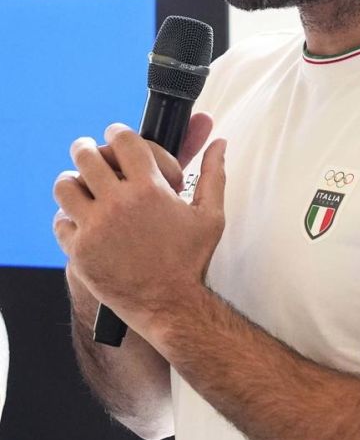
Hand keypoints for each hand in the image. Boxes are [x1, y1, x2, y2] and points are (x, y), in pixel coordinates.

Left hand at [53, 123, 225, 339]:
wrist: (172, 307)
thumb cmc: (193, 260)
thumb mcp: (211, 214)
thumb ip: (214, 173)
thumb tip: (219, 143)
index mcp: (149, 188)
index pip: (123, 140)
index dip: (117, 132)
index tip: (115, 135)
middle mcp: (118, 204)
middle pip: (86, 156)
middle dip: (86, 148)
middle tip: (88, 151)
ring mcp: (95, 228)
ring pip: (64, 186)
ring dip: (72, 181)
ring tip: (80, 184)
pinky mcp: (79, 253)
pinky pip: (60, 222)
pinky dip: (68, 219)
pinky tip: (82, 222)